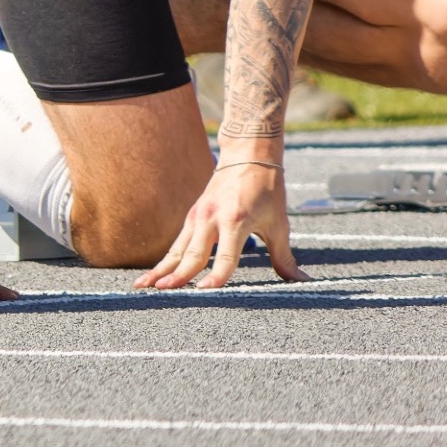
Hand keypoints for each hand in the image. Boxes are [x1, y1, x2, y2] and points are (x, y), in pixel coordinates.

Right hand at [135, 161, 309, 289]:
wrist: (247, 155)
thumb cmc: (267, 190)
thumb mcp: (279, 224)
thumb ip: (284, 257)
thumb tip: (302, 282)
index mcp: (236, 220)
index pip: (227, 256)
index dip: (217, 276)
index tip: (204, 291)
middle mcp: (212, 218)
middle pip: (193, 253)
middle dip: (177, 274)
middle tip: (163, 292)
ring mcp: (198, 216)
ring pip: (177, 249)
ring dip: (161, 268)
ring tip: (143, 286)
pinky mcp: (192, 216)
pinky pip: (177, 243)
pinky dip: (165, 260)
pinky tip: (154, 275)